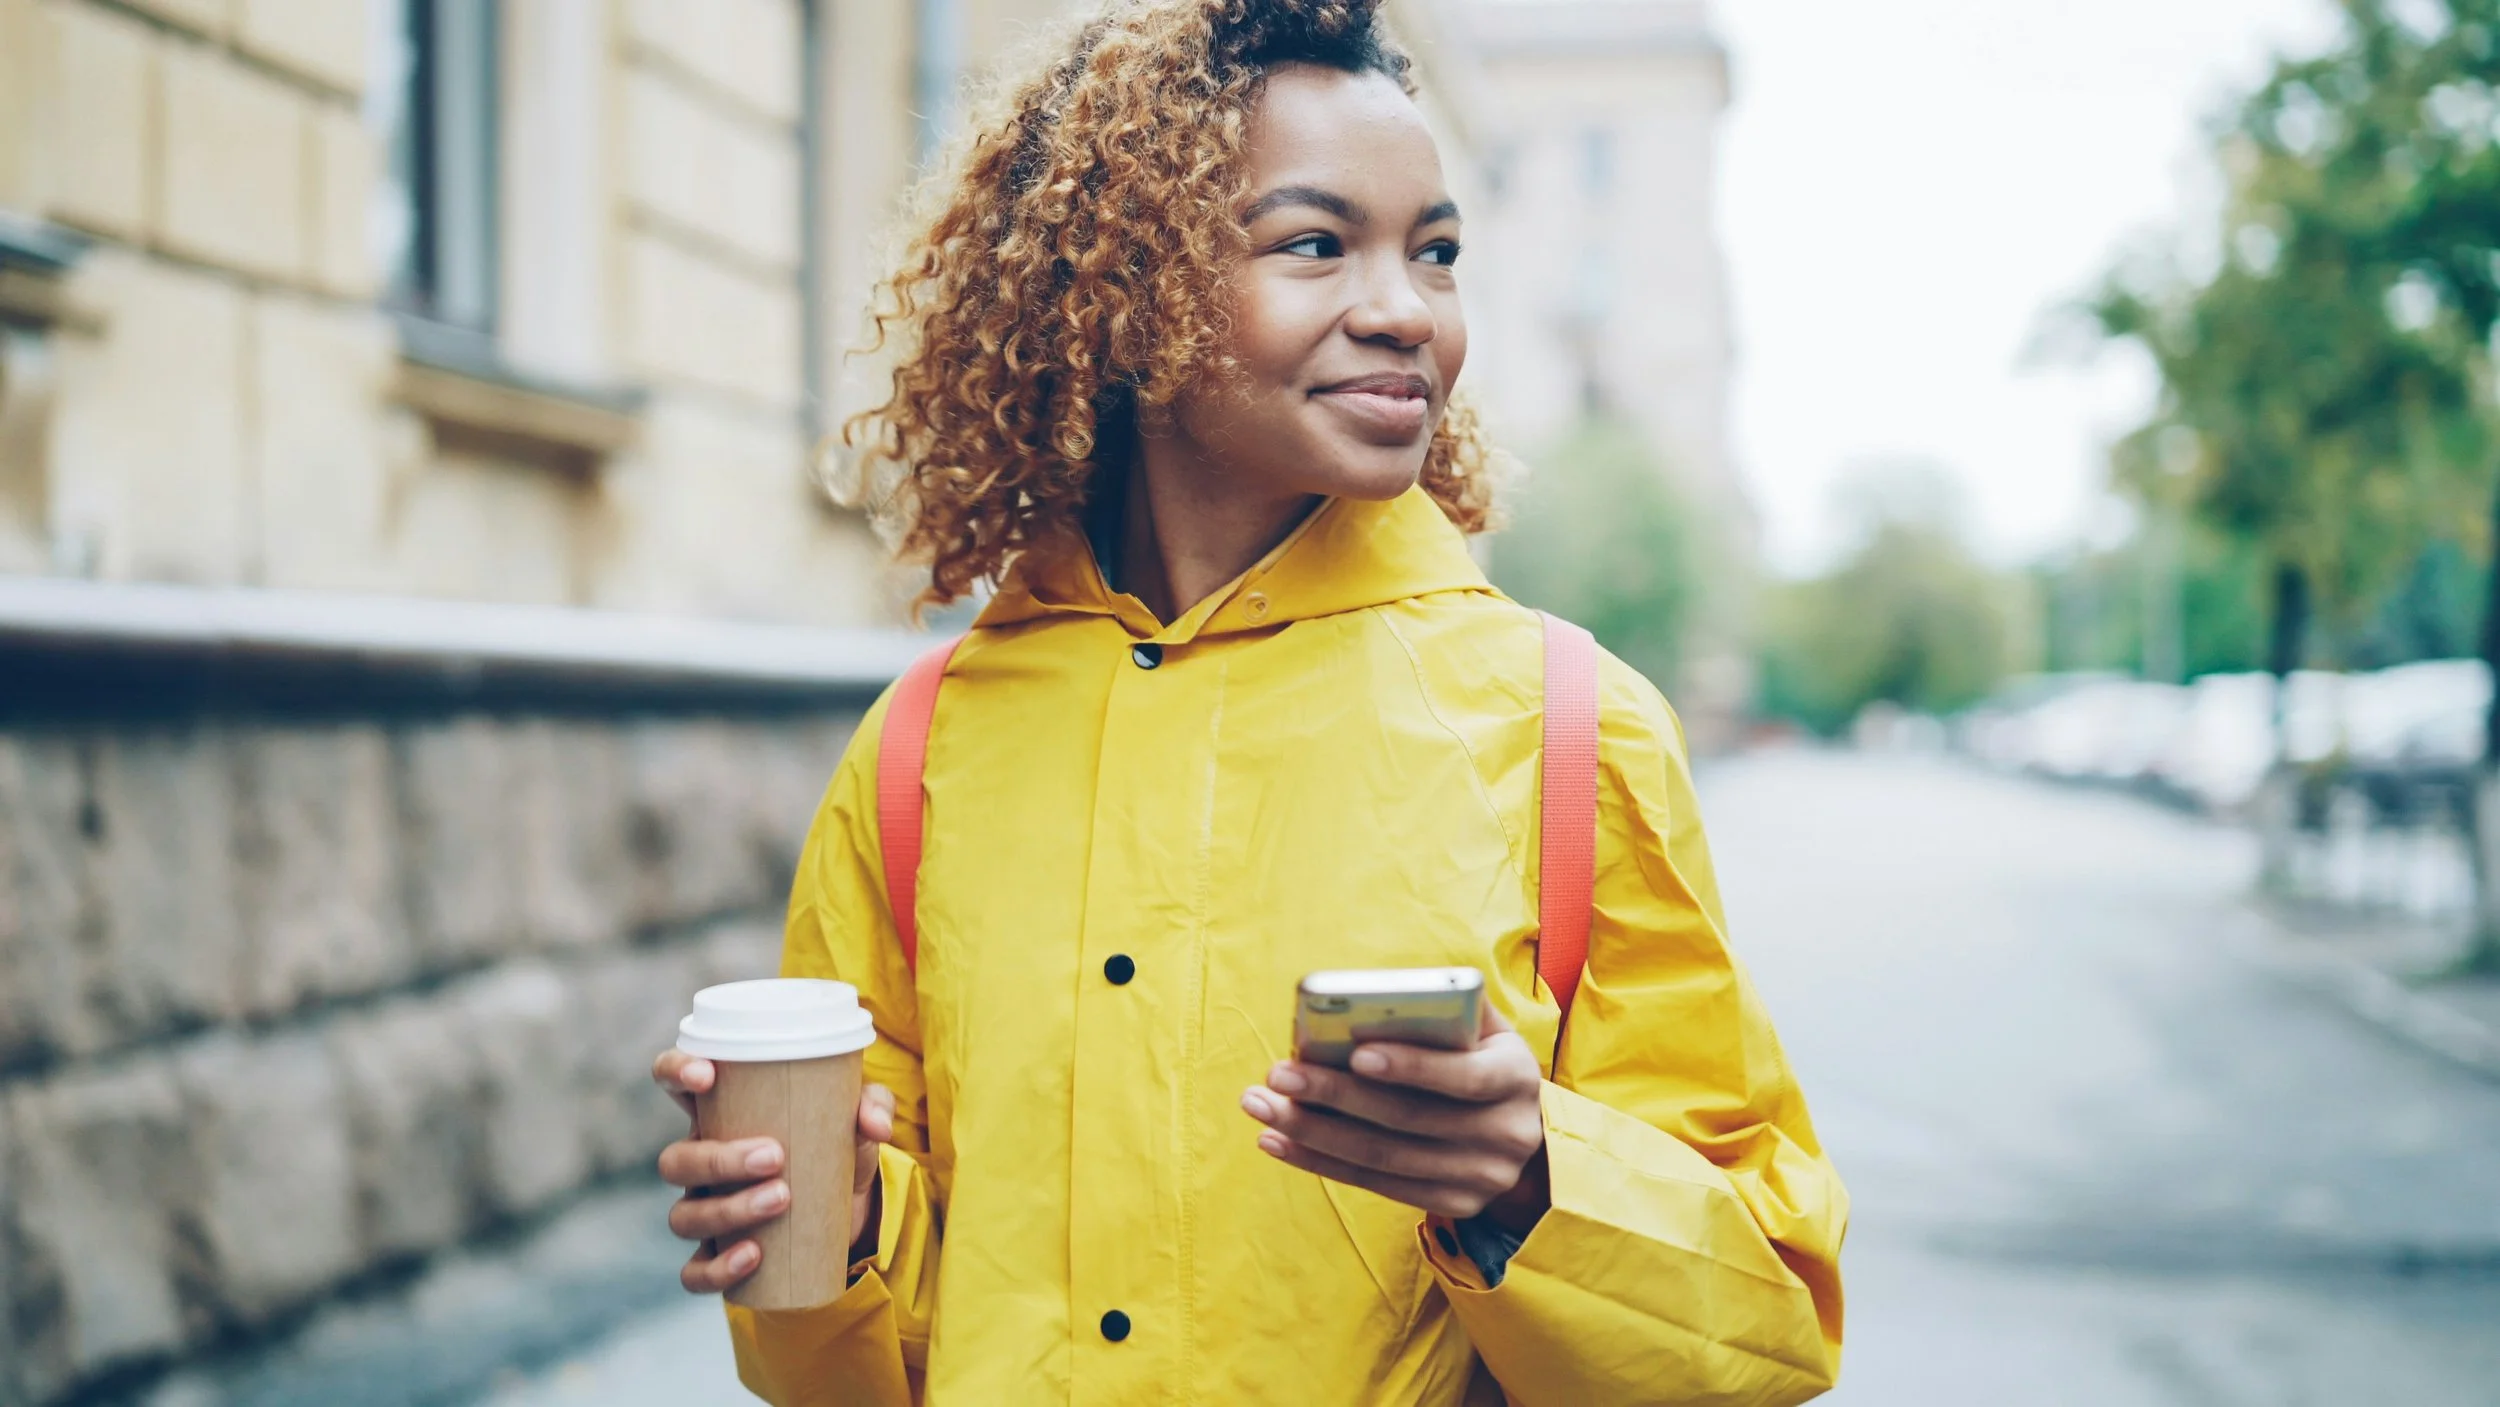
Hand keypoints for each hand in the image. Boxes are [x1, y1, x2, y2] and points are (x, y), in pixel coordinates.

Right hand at [652, 1047, 896, 1294]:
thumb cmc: (838, 1144)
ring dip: (729, 1210)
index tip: (707, 1076)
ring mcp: (705, 1210)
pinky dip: (718, 1268)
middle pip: (676, 1160)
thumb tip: (874, 1124)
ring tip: (782, 1199)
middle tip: (775, 1156)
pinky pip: (695, 1271)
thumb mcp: (858, 1117)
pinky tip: (753, 1256)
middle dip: (720, 1159)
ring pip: (684, 1216)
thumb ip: (871, 1106)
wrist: (850, 1208)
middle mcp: (702, 1160)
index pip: (672, 1080)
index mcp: (722, 1112)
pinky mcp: (719, 1255)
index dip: (674, 1072)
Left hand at [1242, 1000, 1548, 1227]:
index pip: (1464, 1076)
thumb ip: (1447, 1006)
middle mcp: (1505, 1134)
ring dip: (1313, 1132)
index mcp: (1515, 1077)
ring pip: (1383, 1156)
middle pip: (1408, 1118)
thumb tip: (1373, 995)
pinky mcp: (1453, 1203)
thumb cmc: (1483, 1061)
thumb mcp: (1485, 1031)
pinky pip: (1376, 1184)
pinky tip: (1277, 1142)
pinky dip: (1321, 1162)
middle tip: (1278, 1073)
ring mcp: (1479, 1177)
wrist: (1526, 1136)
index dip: (1411, 1066)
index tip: (1356, 1051)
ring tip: (1263, 1106)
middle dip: (1335, 1094)